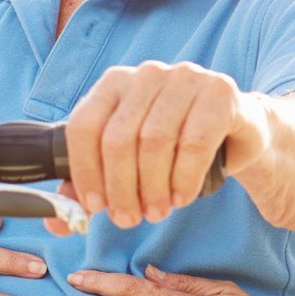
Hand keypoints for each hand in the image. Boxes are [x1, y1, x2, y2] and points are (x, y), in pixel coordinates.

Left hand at [62, 61, 264, 229]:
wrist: (237, 133)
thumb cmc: (175, 149)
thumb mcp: (128, 166)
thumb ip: (90, 188)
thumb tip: (57, 221)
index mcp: (114, 83)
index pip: (84, 126)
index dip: (85, 172)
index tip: (95, 207)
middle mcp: (146, 74)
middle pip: (118, 138)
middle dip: (121, 188)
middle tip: (129, 219)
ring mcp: (185, 77)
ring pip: (155, 140)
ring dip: (153, 187)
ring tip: (157, 210)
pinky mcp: (219, 92)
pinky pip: (194, 142)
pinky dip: (184, 178)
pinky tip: (182, 196)